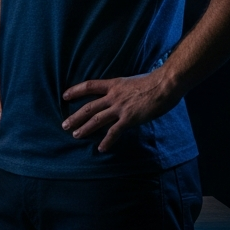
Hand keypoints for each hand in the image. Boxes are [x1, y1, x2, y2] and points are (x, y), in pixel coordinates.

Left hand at [62, 70, 178, 152]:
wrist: (164, 85)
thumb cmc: (153, 81)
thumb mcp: (132, 81)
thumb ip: (124, 89)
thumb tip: (122, 93)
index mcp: (113, 84)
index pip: (89, 86)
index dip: (76, 90)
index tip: (64, 95)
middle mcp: (113, 96)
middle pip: (89, 106)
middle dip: (75, 116)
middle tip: (64, 125)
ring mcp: (120, 107)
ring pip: (97, 119)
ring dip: (85, 128)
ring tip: (75, 135)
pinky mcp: (129, 118)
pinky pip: (115, 132)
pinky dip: (107, 141)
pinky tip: (101, 148)